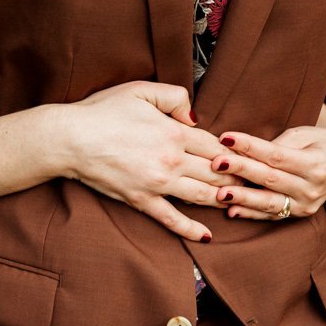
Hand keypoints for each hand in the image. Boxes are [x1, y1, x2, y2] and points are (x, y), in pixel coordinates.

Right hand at [53, 81, 237, 242]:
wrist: (71, 138)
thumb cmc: (102, 111)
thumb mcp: (140, 90)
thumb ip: (174, 97)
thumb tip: (195, 116)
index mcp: (173, 132)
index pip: (215, 145)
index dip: (233, 151)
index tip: (245, 157)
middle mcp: (171, 160)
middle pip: (216, 172)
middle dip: (238, 178)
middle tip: (255, 183)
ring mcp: (157, 183)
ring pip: (202, 196)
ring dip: (224, 200)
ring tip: (239, 203)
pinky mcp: (141, 201)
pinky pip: (172, 219)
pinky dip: (191, 229)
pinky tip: (206, 235)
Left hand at [208, 122, 325, 220]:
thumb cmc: (319, 142)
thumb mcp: (304, 134)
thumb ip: (279, 144)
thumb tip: (246, 150)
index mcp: (317, 164)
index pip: (277, 155)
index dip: (250, 146)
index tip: (226, 137)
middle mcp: (313, 188)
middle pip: (271, 178)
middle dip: (242, 170)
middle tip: (216, 163)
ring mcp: (306, 205)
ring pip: (270, 202)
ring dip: (244, 198)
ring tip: (220, 193)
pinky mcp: (299, 215)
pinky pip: (272, 216)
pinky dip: (251, 213)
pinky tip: (232, 210)